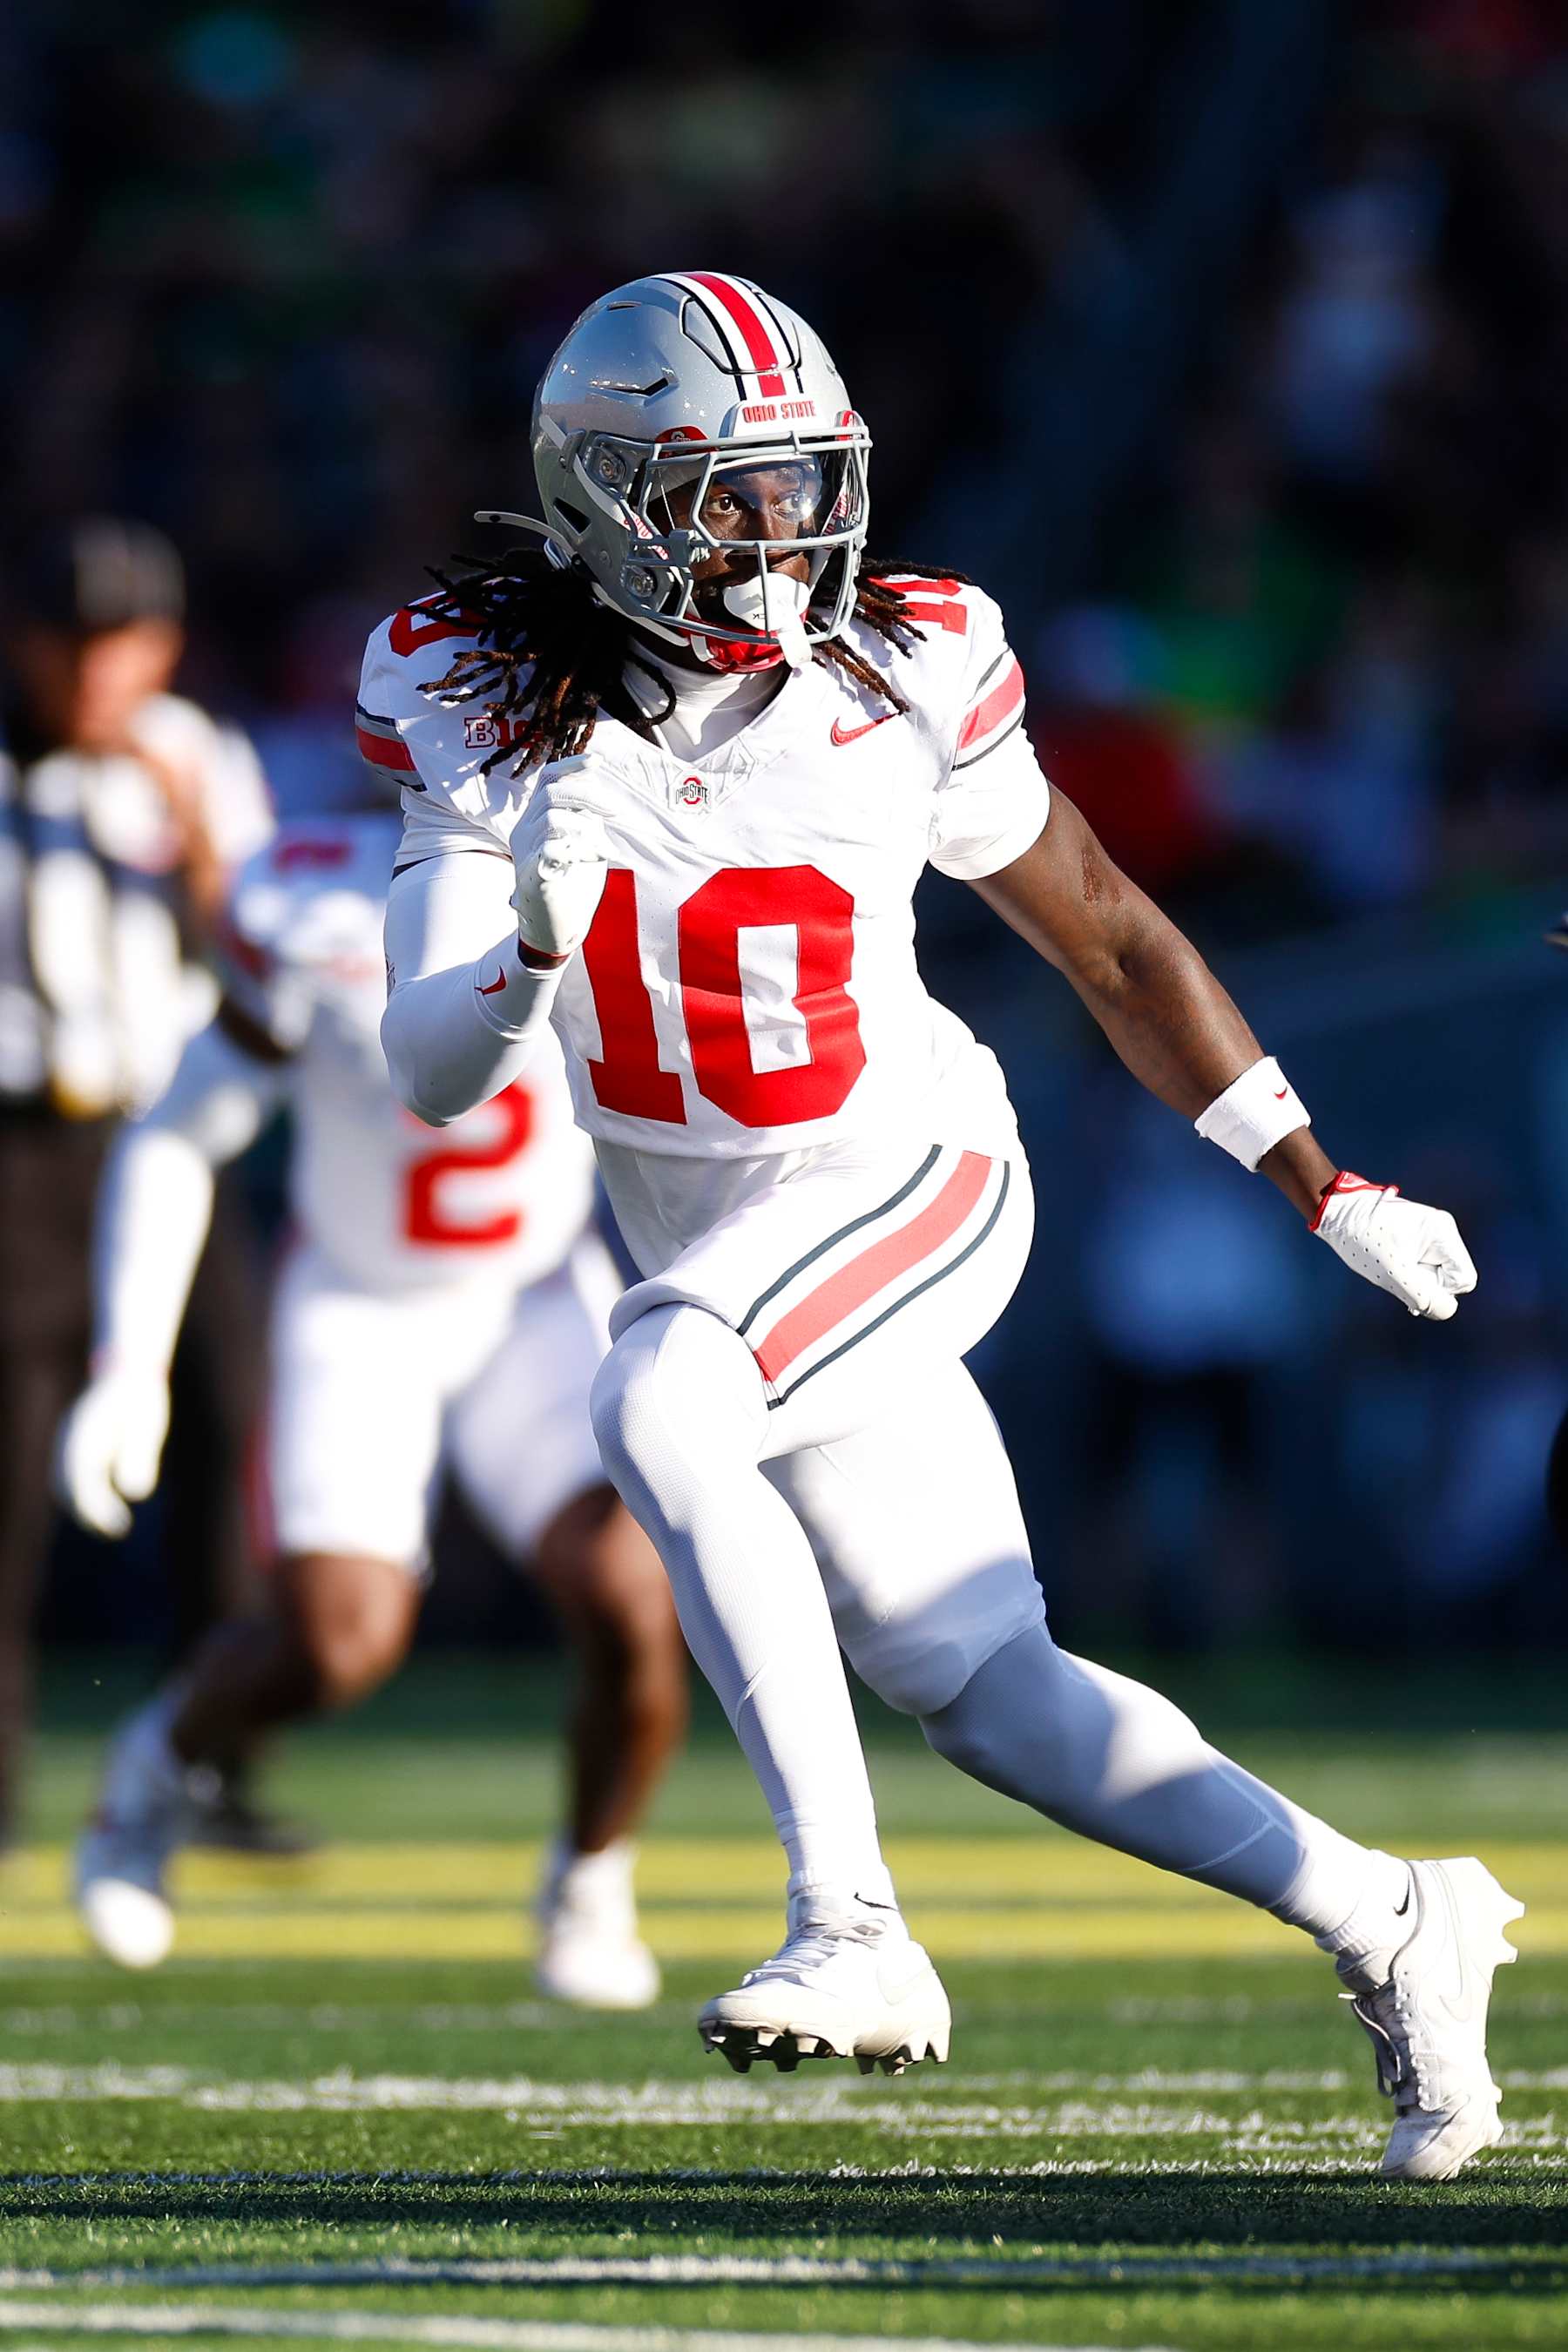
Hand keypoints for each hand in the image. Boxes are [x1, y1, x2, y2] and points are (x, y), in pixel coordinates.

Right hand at [55, 1365, 170, 1538]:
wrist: (126, 1369)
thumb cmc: (140, 1398)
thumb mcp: (148, 1424)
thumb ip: (140, 1456)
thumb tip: (134, 1492)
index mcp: (85, 1433)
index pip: (83, 1482)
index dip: (98, 1509)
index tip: (119, 1525)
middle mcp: (68, 1437)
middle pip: (67, 1487)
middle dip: (88, 1513)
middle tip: (116, 1529)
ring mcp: (65, 1440)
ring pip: (62, 1483)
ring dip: (81, 1507)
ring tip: (111, 1525)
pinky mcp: (72, 1444)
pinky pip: (67, 1476)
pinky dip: (80, 1495)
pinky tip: (104, 1508)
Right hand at [509, 764, 611, 963]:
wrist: (556, 928)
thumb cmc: (572, 885)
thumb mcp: (583, 843)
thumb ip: (587, 819)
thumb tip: (601, 797)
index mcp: (536, 818)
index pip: (547, 779)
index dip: (571, 765)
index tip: (597, 760)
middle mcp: (525, 830)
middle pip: (551, 793)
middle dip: (588, 795)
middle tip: (615, 811)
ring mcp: (526, 853)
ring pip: (551, 819)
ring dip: (586, 829)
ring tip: (603, 849)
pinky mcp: (532, 877)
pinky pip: (550, 851)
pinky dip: (578, 850)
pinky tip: (594, 858)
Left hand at [1312, 1173, 1477, 1321]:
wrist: (1336, 1213)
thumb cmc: (1362, 1238)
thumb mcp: (1393, 1272)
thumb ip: (1423, 1296)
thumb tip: (1445, 1311)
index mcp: (1443, 1232)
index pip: (1464, 1280)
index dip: (1440, 1289)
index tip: (1410, 1278)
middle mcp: (1443, 1231)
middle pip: (1451, 1279)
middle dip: (1424, 1284)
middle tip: (1394, 1271)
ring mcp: (1430, 1236)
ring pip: (1435, 1276)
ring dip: (1413, 1280)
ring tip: (1387, 1264)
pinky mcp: (1416, 1241)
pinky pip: (1423, 1269)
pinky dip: (1406, 1274)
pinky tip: (1387, 1265)